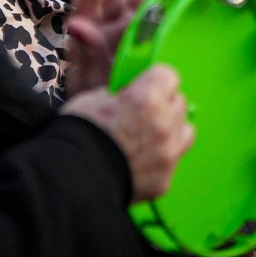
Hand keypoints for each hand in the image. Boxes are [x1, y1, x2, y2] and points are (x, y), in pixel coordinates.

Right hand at [61, 65, 193, 202]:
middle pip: (179, 103)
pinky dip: (158, 159)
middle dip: (163, 104)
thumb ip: (121, 94)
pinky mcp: (164, 179)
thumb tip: (130, 93)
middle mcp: (164, 125)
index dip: (154, 80)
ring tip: (147, 136)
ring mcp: (167, 155)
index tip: (144, 85)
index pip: (168, 75)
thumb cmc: (77, 134)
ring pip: (184, 131)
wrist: (71, 180)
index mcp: (147, 98)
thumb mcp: (94, 98)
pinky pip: (171, 161)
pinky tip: (137, 162)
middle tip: (141, 112)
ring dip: (171, 130)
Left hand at [63, 0, 164, 96]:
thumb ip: (87, 51)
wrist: (118, 114)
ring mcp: (127, 22)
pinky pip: (150, 3)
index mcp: (89, 31)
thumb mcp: (88, 78)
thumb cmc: (96, 96)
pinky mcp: (145, 27)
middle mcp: (107, 22)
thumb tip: (76, 26)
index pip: (90, 2)